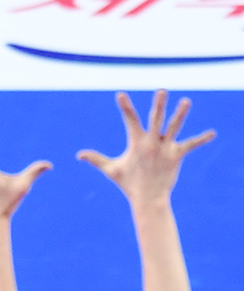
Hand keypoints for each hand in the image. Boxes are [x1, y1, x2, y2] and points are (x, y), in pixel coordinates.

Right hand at [77, 90, 215, 205]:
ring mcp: (166, 149)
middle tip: (162, 90)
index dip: (125, 106)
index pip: (129, 120)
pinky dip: (201, 139)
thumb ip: (95, 159)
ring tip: (186, 100)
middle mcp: (152, 143)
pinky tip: (212, 133)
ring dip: (181, 114)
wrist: (149, 199)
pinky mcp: (177, 156)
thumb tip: (78, 155)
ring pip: (174, 127)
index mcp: (136, 143)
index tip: (121, 94)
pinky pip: (190, 145)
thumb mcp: (111, 169)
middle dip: (159, 105)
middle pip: (156, 120)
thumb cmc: (128, 183)